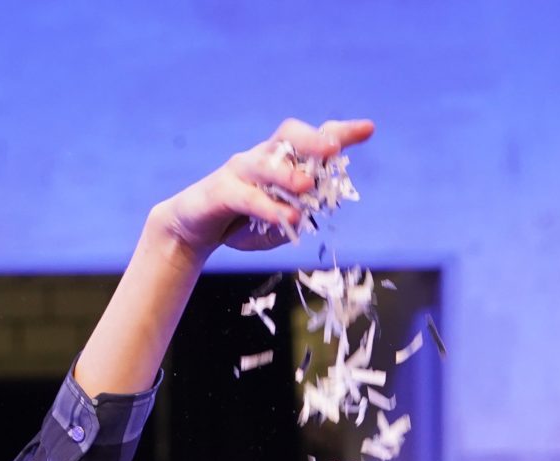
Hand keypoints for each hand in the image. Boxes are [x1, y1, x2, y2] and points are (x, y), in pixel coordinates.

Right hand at [148, 118, 374, 260]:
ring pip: (267, 163)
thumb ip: (296, 217)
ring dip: (288, 175)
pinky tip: (286, 220)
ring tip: (307, 189)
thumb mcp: (276, 225)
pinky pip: (248, 197)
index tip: (367, 129)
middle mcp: (263, 157)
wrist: (192, 231)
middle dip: (313, 140)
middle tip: (333, 150)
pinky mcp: (221, 190)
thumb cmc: (240, 223)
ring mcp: (241, 169)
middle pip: (289, 135)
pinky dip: (268, 208)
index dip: (340, 132)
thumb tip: (312, 214)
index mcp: (282, 161)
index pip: (313, 140)